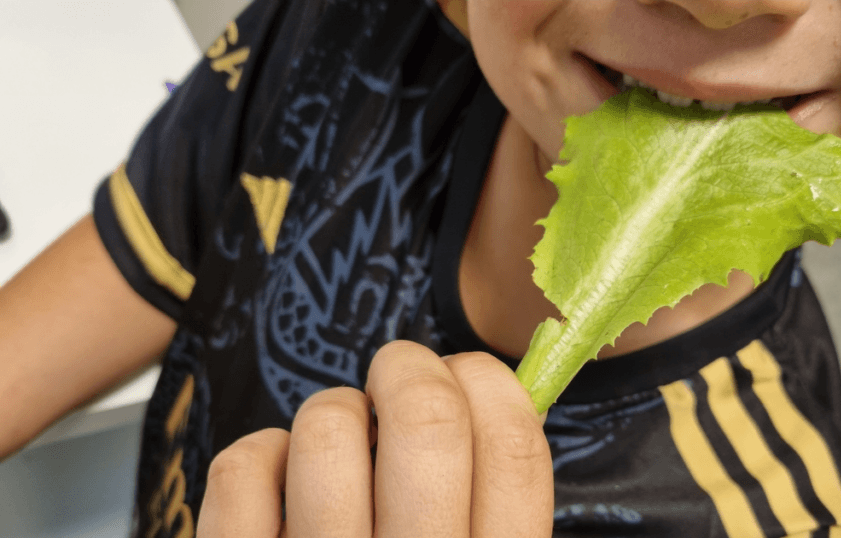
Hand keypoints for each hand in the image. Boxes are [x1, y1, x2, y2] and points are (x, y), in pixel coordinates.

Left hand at [195, 340, 553, 536]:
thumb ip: (490, 513)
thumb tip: (482, 397)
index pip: (514, 449)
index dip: (492, 384)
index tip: (468, 374)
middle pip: (427, 419)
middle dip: (409, 368)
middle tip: (399, 373)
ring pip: (328, 430)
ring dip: (335, 414)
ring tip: (340, 446)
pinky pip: (245, 468)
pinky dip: (262, 455)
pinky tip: (280, 484)